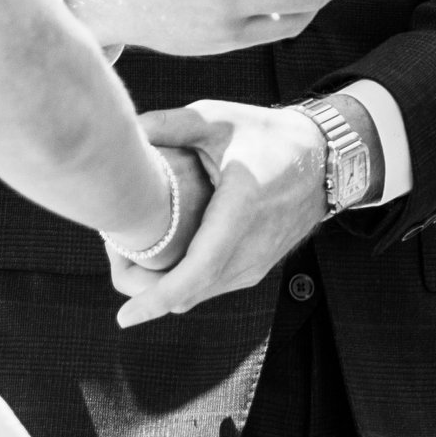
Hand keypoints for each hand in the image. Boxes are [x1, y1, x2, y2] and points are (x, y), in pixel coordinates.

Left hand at [109, 100, 328, 321]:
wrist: (323, 160)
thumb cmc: (269, 137)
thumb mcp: (220, 118)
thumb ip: (170, 124)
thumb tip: (127, 132)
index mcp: (240, 211)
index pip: (196, 272)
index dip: (157, 299)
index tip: (124, 317)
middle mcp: (250, 249)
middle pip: (188, 292)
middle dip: (142, 288)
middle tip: (113, 249)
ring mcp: (255, 264)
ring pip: (196, 295)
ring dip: (161, 286)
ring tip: (133, 248)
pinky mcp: (255, 268)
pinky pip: (210, 287)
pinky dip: (182, 281)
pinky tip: (163, 252)